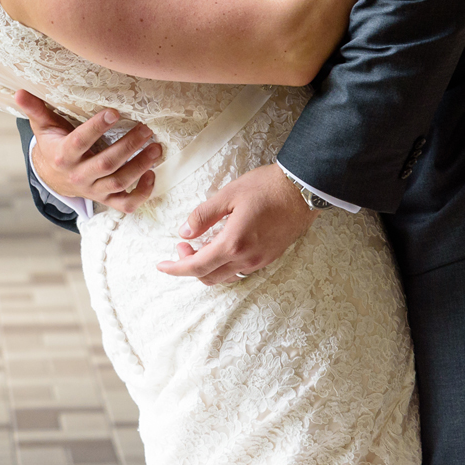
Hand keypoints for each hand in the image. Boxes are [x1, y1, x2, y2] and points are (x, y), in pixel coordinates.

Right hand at [16, 90, 161, 213]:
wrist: (54, 178)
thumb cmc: (53, 144)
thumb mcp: (43, 126)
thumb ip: (35, 109)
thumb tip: (19, 92)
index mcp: (62, 155)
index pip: (80, 141)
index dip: (96, 128)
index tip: (114, 112)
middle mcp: (78, 175)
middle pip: (106, 163)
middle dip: (128, 146)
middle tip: (146, 129)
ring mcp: (93, 189)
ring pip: (119, 182)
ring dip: (140, 166)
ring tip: (156, 148)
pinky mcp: (105, 198)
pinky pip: (126, 203)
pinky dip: (141, 193)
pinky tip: (152, 175)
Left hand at [156, 164, 315, 285]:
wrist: (303, 190)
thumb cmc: (266, 187)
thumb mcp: (228, 195)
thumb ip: (203, 215)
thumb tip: (184, 232)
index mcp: (234, 243)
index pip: (197, 266)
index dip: (176, 268)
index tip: (161, 265)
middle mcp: (247, 258)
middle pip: (209, 277)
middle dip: (189, 266)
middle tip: (182, 246)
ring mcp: (260, 261)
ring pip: (225, 277)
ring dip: (207, 267)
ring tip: (199, 245)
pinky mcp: (269, 258)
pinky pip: (239, 271)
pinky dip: (223, 265)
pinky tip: (220, 247)